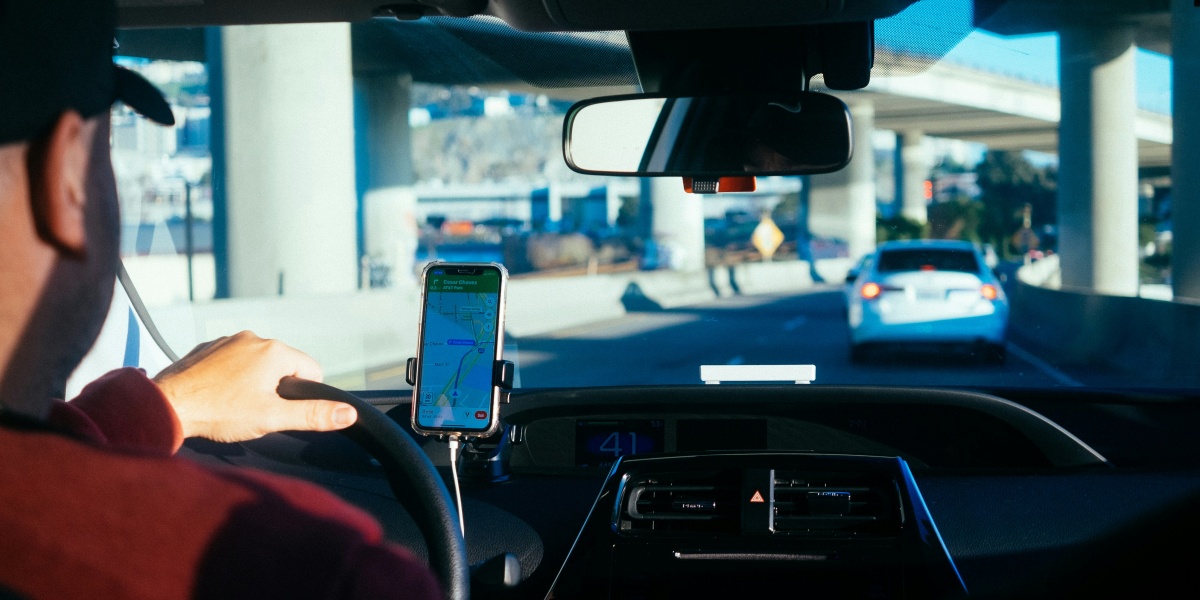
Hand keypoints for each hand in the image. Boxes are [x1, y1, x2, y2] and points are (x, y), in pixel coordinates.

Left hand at [152, 331, 356, 442]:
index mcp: (275, 351)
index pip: (311, 371)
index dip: (301, 396)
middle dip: (275, 389)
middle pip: (283, 366)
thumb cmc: (219, 412)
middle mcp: (253, 338)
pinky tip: (216, 395)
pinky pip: (231, 361)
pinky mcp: (206, 348)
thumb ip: (313, 415)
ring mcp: (227, 340)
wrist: (166, 405)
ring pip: (256, 363)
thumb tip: (348, 413)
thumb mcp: (272, 418)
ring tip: (232, 405)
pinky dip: (229, 377)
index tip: (278, 410)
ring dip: (252, 382)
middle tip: (253, 411)